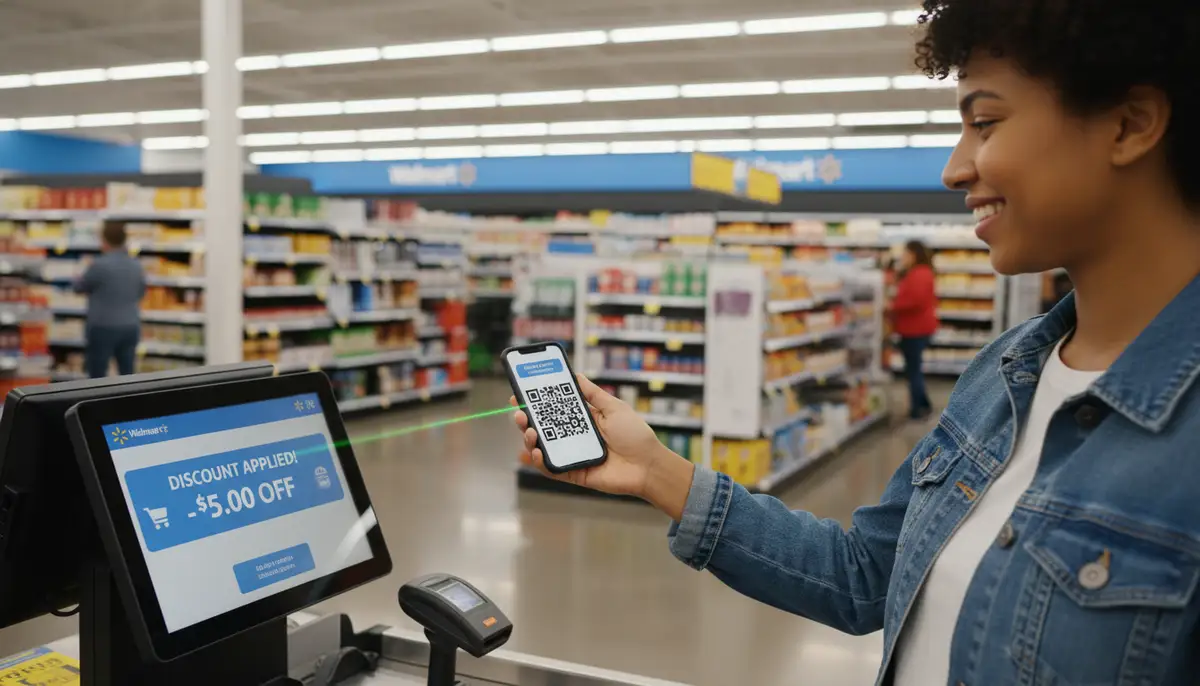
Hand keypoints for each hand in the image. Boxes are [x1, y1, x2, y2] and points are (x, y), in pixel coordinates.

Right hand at [512, 375, 693, 516]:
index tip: (521, 394)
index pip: (554, 410)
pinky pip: (552, 469)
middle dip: (526, 420)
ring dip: (530, 440)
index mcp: (583, 420)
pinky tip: (535, 453)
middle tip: (518, 413)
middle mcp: (574, 437)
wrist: (649, 465)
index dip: (536, 403)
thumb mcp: (614, 407)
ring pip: (543, 448)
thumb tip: (576, 376)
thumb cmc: (636, 436)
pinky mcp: (574, 474)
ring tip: (528, 431)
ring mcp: (573, 456)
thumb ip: (593, 394)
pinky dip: (540, 462)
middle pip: (543, 429)